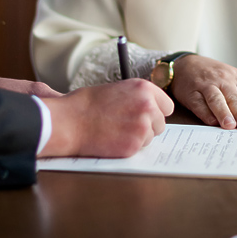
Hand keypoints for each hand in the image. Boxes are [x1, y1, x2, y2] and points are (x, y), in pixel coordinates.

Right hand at [39, 79, 173, 157]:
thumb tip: (153, 109)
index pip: (167, 106)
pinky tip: (112, 139)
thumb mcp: (118, 89)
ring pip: (150, 138)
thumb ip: (138, 98)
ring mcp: (142, 126)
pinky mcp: (134, 145)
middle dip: (148, 127)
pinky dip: (127, 147)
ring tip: (115, 130)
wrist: (70, 121)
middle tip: (126, 125)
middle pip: (161, 124)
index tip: (146, 116)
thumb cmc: (87, 104)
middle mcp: (148, 106)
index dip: (156, 113)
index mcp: (144, 88)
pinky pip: (139, 149)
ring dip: (137, 137)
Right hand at [170, 55, 236, 129]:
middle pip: (233, 96)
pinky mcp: (191, 93)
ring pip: (216, 99)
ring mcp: (206, 86)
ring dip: (223, 112)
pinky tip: (211, 121)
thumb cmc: (218, 75)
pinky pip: (198, 103)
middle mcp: (223, 81)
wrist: (186, 65)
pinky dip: (204, 112)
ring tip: (229, 125)